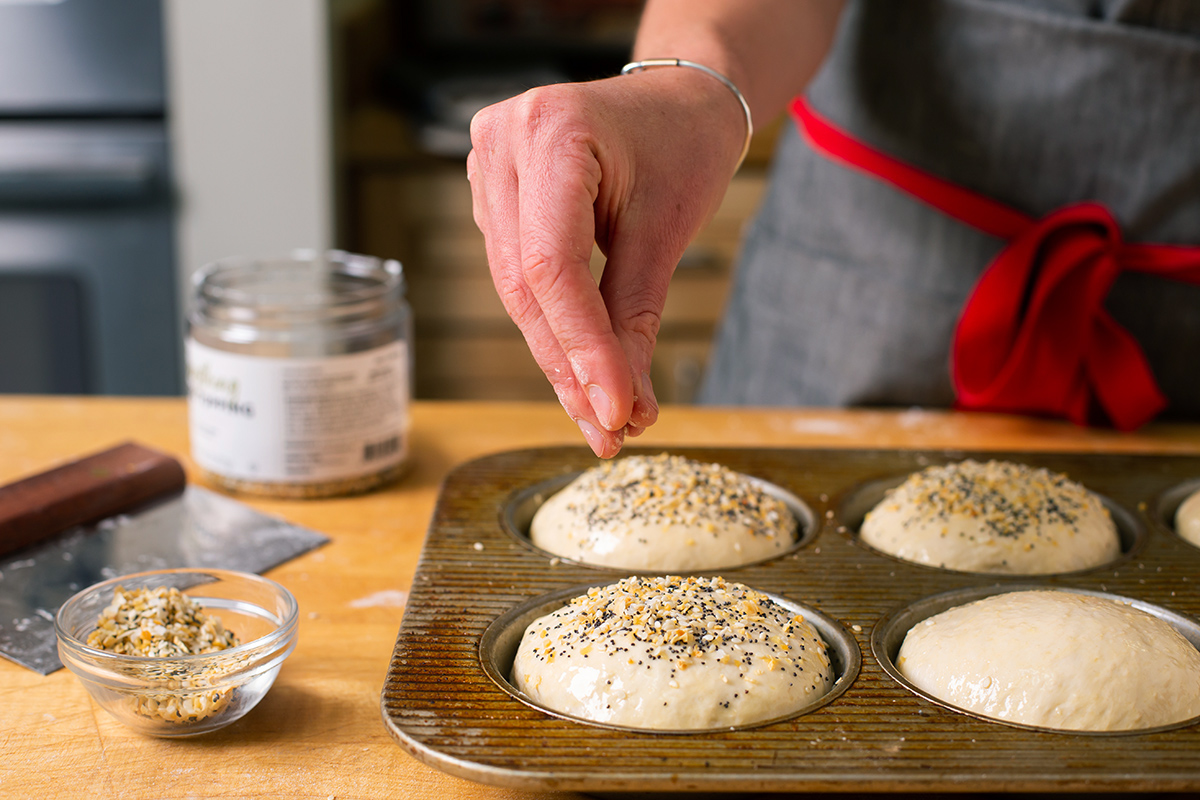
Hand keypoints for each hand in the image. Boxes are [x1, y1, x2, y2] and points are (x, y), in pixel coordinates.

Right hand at [467, 67, 745, 456]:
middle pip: (525, 285)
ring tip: (604, 412)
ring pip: (516, 289)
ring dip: (560, 356)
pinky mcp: (492, 191)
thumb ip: (637, 314)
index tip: (613, 412)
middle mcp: (502, 142)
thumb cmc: (682, 143)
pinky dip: (553, 324)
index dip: (581, 348)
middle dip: (570, 367)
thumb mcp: (669, 227)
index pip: (552, 266)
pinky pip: (516, 273)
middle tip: (609, 430)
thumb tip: (623, 404)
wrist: (676, 98)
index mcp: (551, 131)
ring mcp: (487, 164)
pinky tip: (582, 367)